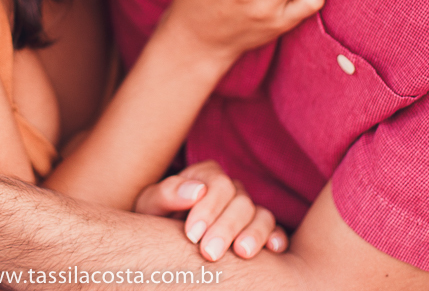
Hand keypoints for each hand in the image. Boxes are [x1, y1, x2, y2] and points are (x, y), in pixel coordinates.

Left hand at [134, 161, 288, 262]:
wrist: (160, 240)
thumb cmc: (155, 218)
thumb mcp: (150, 204)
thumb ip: (167, 193)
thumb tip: (196, 191)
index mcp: (207, 176)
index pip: (218, 184)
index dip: (208, 208)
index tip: (192, 234)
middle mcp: (231, 190)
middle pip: (241, 201)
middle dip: (226, 228)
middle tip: (209, 253)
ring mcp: (247, 210)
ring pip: (262, 215)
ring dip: (254, 234)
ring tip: (241, 253)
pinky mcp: (258, 231)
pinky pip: (276, 231)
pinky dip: (277, 238)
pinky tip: (273, 250)